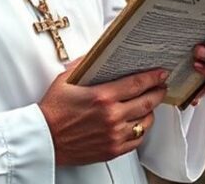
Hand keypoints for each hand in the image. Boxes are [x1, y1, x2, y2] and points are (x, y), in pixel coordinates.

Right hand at [39, 61, 167, 165]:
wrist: (44, 139)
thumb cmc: (52, 111)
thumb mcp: (66, 80)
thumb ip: (84, 65)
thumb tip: (97, 54)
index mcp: (102, 97)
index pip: (137, 84)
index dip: (153, 77)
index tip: (160, 73)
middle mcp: (111, 116)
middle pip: (147, 102)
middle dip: (158, 92)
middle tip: (161, 87)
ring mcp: (114, 135)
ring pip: (145, 122)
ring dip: (150, 111)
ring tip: (149, 105)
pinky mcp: (112, 150)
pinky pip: (137, 140)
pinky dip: (141, 130)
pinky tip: (138, 123)